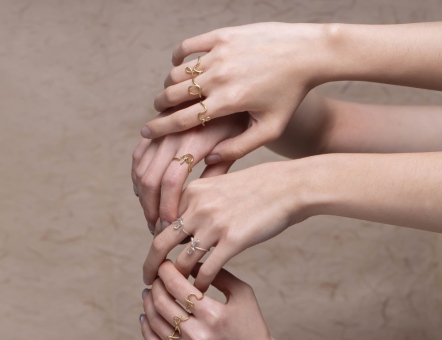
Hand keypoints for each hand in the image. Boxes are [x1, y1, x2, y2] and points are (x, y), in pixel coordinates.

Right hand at [132, 112, 248, 231]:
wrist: (245, 72)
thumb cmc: (257, 106)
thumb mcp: (255, 133)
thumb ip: (229, 159)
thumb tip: (204, 187)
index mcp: (197, 138)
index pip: (171, 181)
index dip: (167, 208)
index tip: (170, 227)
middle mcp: (175, 130)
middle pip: (149, 177)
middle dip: (150, 208)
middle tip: (157, 229)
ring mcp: (164, 124)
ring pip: (140, 166)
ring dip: (142, 195)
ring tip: (152, 215)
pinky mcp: (160, 121)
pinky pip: (139, 152)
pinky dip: (138, 175)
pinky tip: (145, 192)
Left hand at [140, 261, 279, 339]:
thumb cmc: (253, 328)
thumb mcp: (243, 295)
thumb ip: (219, 275)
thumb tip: (192, 263)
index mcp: (214, 314)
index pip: (177, 286)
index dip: (166, 271)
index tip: (164, 263)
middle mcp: (198, 335)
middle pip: (162, 302)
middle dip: (155, 285)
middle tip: (157, 277)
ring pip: (155, 322)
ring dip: (148, 303)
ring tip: (149, 292)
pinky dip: (146, 328)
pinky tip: (146, 316)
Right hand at [141, 23, 328, 162]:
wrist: (307, 54)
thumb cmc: (290, 95)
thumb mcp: (270, 130)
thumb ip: (239, 148)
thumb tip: (209, 158)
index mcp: (227, 103)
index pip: (182, 119)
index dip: (159, 128)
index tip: (145, 132)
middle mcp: (218, 77)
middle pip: (172, 95)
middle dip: (160, 106)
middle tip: (158, 111)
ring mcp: (219, 54)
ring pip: (177, 72)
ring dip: (169, 85)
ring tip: (172, 93)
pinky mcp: (222, 35)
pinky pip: (188, 46)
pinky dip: (178, 57)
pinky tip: (179, 65)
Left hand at [143, 160, 308, 288]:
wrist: (289, 186)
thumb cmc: (258, 186)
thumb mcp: (221, 184)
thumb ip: (199, 200)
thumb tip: (184, 220)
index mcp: (192, 191)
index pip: (162, 223)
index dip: (158, 244)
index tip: (157, 258)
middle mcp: (198, 207)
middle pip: (161, 243)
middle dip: (151, 266)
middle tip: (147, 281)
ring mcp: (214, 224)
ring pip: (182, 261)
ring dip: (175, 281)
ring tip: (173, 293)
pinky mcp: (233, 240)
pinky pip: (207, 270)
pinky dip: (199, 285)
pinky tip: (199, 293)